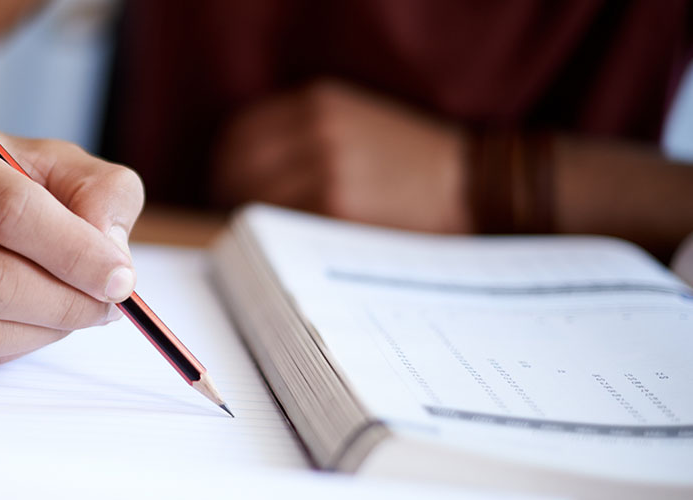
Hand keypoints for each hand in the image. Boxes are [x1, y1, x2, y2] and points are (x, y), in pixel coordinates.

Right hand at [0, 122, 143, 365]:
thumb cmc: (0, 177)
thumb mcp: (58, 162)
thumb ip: (100, 192)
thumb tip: (109, 252)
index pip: (5, 209)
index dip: (73, 251)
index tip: (121, 278)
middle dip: (65, 300)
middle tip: (110, 304)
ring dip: (44, 330)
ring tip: (79, 310)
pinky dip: (15, 345)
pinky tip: (36, 319)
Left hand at [212, 80, 469, 232]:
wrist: (470, 184)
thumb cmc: (410, 162)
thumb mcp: (354, 121)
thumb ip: (301, 134)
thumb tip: (240, 172)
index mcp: (317, 101)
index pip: (239, 134)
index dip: (226, 166)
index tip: (226, 188)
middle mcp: (317, 128)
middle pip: (238, 168)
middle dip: (230, 197)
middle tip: (237, 223)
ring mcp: (326, 168)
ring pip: (255, 200)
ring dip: (250, 223)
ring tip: (261, 241)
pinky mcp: (337, 208)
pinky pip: (283, 226)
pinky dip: (276, 241)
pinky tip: (286, 251)